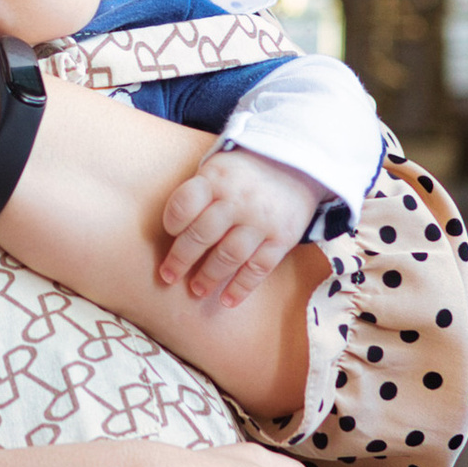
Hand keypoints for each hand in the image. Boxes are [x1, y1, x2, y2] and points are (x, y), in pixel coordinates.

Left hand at [158, 148, 320, 308]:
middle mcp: (238, 199)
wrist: (299, 165)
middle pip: (202, 234)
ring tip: (196, 290)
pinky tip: (227, 301)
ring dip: (209, 276)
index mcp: (217, 178)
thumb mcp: (219, 167)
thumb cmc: (245, 173)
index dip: (172, 221)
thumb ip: (198, 192)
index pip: (185, 203)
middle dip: (181, 259)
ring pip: (229, 255)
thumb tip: (170, 231)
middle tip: (168, 276)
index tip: (169, 233)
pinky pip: (259, 268)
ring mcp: (262, 220)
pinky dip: (242, 287)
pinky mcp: (283, 238)